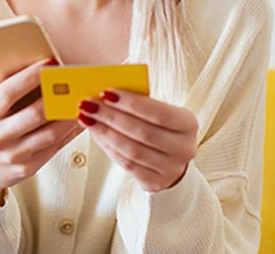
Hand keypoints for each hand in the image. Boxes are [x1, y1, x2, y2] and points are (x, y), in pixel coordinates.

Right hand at [0, 57, 82, 204]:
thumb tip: (29, 65)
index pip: (10, 92)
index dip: (31, 76)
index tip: (52, 61)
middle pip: (35, 113)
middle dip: (58, 95)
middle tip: (75, 79)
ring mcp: (13, 155)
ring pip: (50, 133)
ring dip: (69, 115)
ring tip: (83, 98)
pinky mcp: (26, 168)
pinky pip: (53, 147)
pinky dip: (69, 132)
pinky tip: (79, 119)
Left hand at [77, 89, 197, 192]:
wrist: (172, 159)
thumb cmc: (160, 126)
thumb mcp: (159, 110)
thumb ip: (139, 102)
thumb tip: (106, 93)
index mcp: (188, 123)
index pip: (159, 113)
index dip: (131, 103)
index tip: (105, 92)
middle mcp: (184, 148)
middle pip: (142, 132)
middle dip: (111, 116)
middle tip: (88, 104)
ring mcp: (171, 169)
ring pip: (132, 150)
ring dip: (104, 132)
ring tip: (86, 118)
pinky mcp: (155, 182)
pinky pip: (126, 164)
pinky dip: (107, 147)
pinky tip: (96, 133)